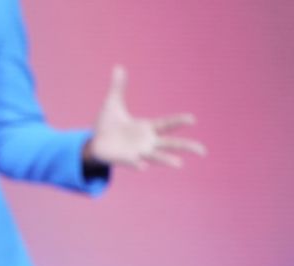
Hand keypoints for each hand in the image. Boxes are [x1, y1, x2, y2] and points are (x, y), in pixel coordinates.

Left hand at [85, 65, 205, 169]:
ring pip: (156, 157)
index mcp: (146, 128)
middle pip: (171, 144)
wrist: (94, 144)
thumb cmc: (107, 125)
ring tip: (179, 164)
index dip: (178, 121)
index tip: (192, 119)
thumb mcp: (112, 103)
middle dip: (186, 146)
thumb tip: (118, 67)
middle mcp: (146, 142)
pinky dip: (138, 165)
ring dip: (167, 160)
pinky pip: (133, 163)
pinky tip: (143, 167)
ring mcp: (137, 153)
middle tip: (203, 151)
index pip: (166, 124)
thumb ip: (118, 87)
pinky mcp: (125, 161)